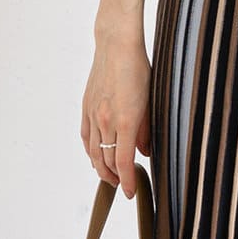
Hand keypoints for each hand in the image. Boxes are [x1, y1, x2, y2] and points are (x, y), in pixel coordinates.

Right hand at [81, 35, 150, 198]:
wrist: (116, 45)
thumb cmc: (138, 69)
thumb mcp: (151, 101)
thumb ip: (147, 130)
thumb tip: (145, 152)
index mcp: (125, 121)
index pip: (124, 162)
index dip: (127, 181)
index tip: (131, 192)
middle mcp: (106, 121)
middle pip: (106, 161)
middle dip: (115, 178)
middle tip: (124, 185)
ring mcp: (93, 114)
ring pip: (94, 152)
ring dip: (102, 168)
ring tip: (111, 176)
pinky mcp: (86, 107)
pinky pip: (86, 137)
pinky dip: (91, 151)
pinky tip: (96, 157)